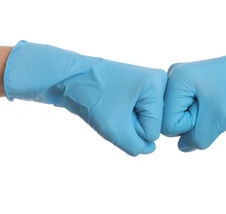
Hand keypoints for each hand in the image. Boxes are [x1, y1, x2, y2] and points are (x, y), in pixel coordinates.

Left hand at [3, 41, 166, 155]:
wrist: (68, 76)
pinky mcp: (139, 88)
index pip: (154, 131)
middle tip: (112, 107)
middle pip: (151, 125)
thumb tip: (150, 149)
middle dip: (130, 124)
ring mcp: (148, 84)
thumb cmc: (91, 97)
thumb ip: (137, 147)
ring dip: (124, 121)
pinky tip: (112, 103)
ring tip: (110, 104)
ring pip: (142, 121)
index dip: (131, 129)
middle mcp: (158, 82)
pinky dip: (121, 116)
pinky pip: (135, 114)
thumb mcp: (115, 130)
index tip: (116, 109)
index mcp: (158, 84)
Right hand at [162, 34, 225, 151]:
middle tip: (216, 105)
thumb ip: (196, 139)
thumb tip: (184, 146)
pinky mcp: (193, 85)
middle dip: (194, 122)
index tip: (211, 109)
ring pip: (183, 117)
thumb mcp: (218, 119)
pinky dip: (206, 113)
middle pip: (171, 120)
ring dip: (202, 119)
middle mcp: (174, 76)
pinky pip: (191, 110)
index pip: (167, 124)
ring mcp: (183, 80)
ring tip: (219, 103)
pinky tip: (219, 102)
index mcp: (175, 79)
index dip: (190, 126)